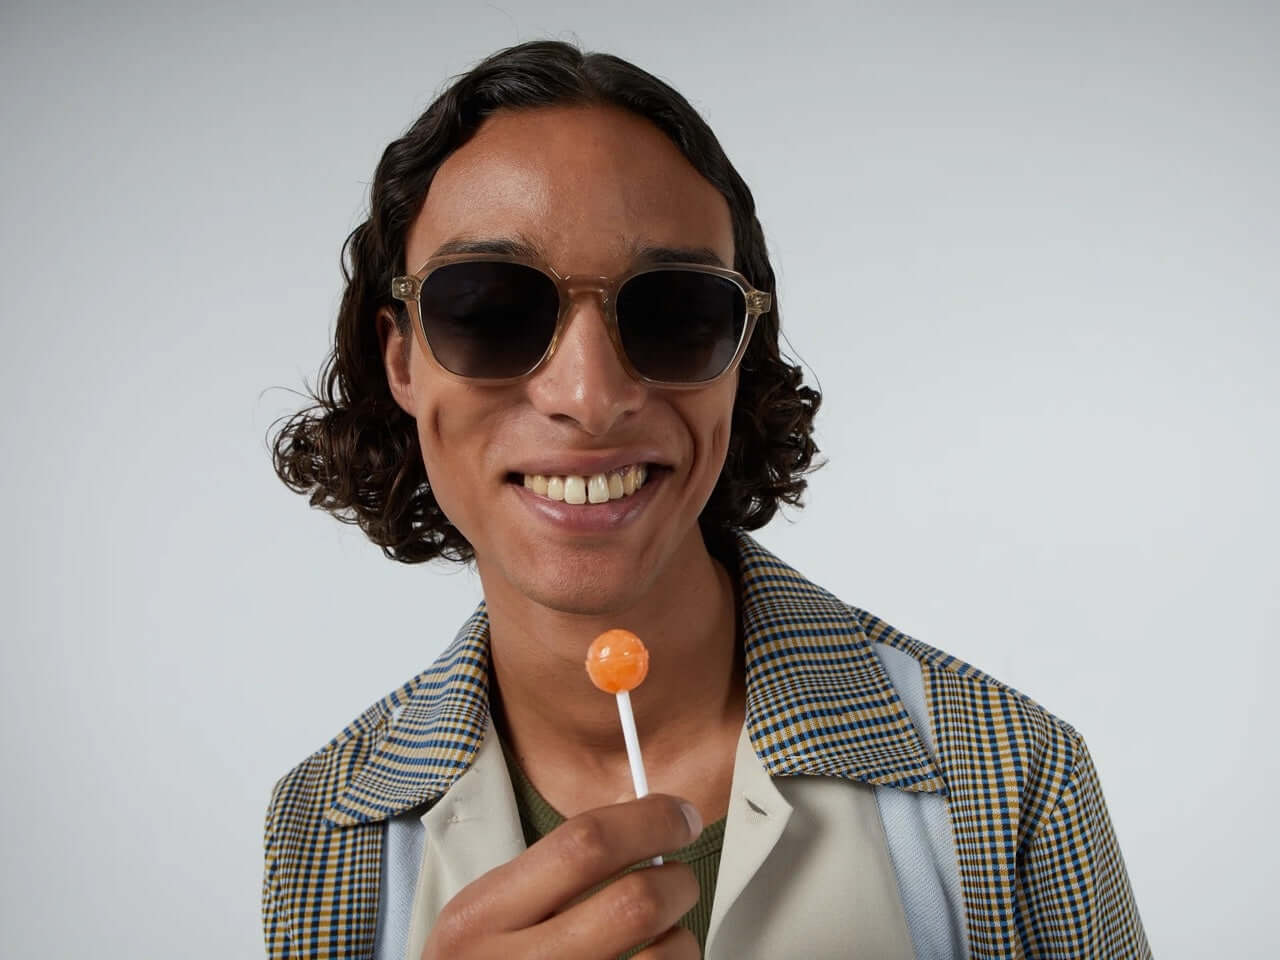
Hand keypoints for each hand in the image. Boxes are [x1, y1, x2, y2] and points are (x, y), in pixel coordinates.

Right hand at [421, 793, 703, 959]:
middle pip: (633, 904)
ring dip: (681, 940)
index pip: (583, 846)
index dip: (649, 822)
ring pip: (662, 959)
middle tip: (678, 880)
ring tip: (667, 937)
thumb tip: (641, 828)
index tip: (678, 816)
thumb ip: (547, 873)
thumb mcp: (484, 915)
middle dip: (677, 881)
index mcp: (483, 915)